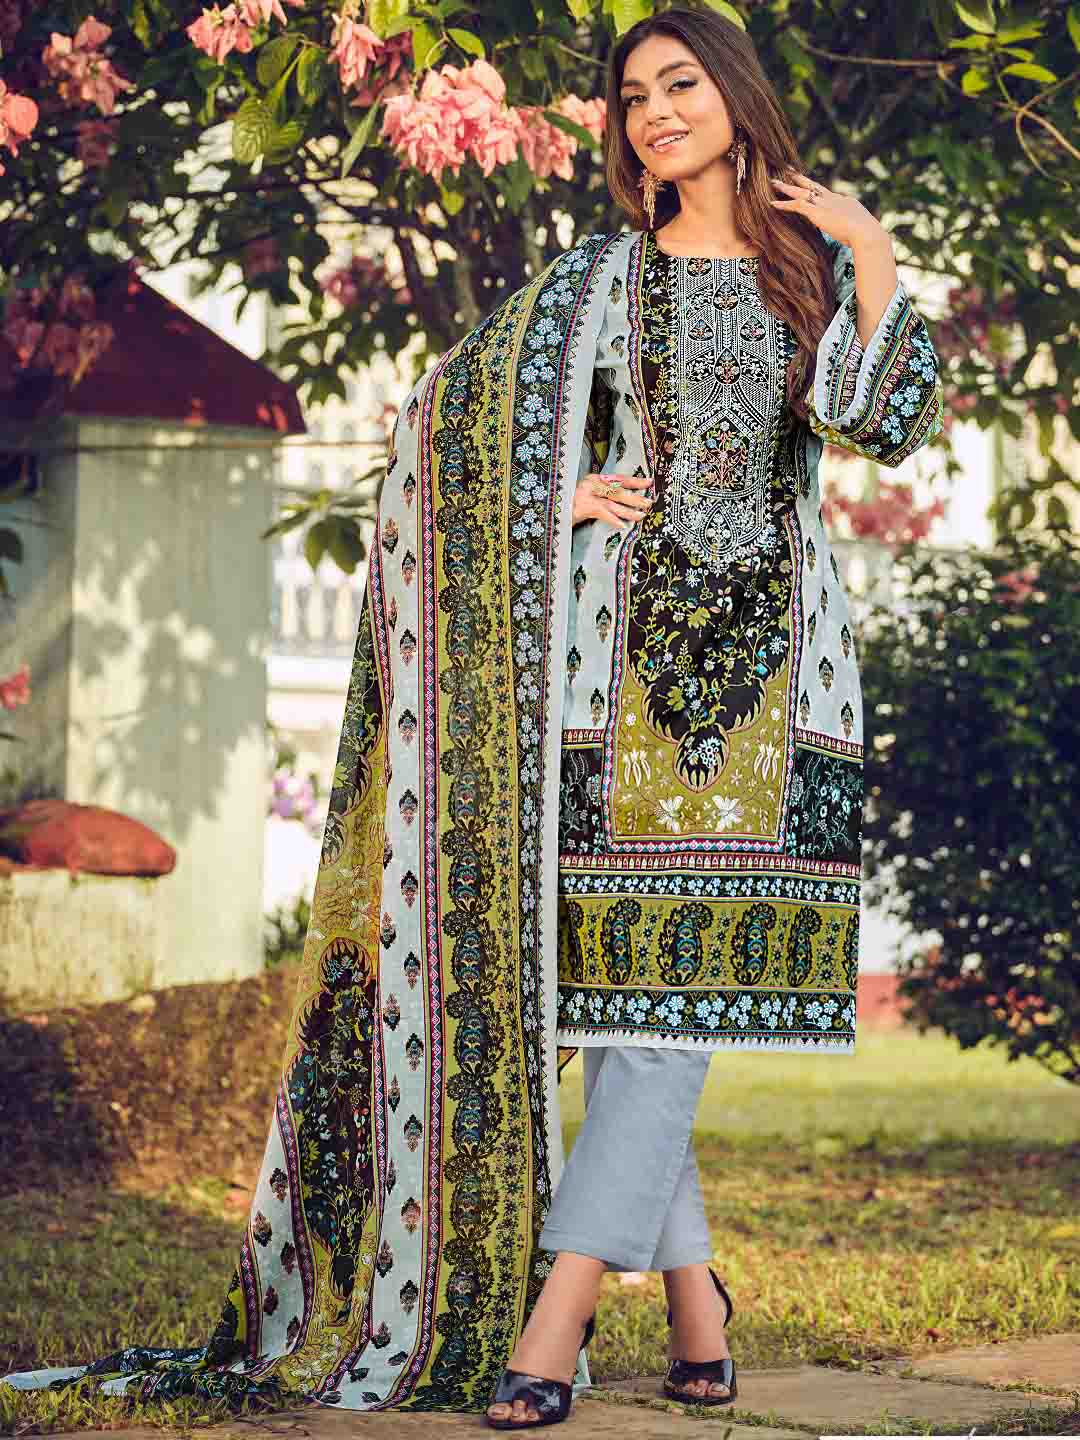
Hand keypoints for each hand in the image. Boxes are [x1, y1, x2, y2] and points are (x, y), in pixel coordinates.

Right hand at [573, 472, 653, 528]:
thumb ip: (599, 495)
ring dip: (628, 510)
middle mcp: (591, 484)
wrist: (549, 508)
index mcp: (593, 479)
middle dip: (634, 497)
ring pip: (612, 502)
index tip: (649, 482)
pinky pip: (602, 513)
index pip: (618, 479)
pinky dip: (613, 519)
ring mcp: (586, 495)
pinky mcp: (582, 506)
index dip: (634, 481)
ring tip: (641, 515)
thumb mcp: (584, 496)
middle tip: (649, 502)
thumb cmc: (567, 505)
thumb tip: (621, 502)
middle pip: (617, 490)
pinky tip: (623, 525)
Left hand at [767, 169, 885, 249]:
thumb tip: (857, 235)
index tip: (809, 186)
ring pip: (801, 192)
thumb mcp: (861, 228)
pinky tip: (772, 203)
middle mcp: (833, 199)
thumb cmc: (868, 235)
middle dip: (800, 179)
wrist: (866, 232)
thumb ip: (855, 228)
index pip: (828, 193)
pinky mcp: (817, 212)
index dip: (817, 190)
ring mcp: (824, 204)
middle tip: (789, 171)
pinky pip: (796, 206)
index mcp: (845, 202)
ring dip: (786, 188)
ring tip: (773, 182)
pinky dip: (784, 204)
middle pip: (813, 186)